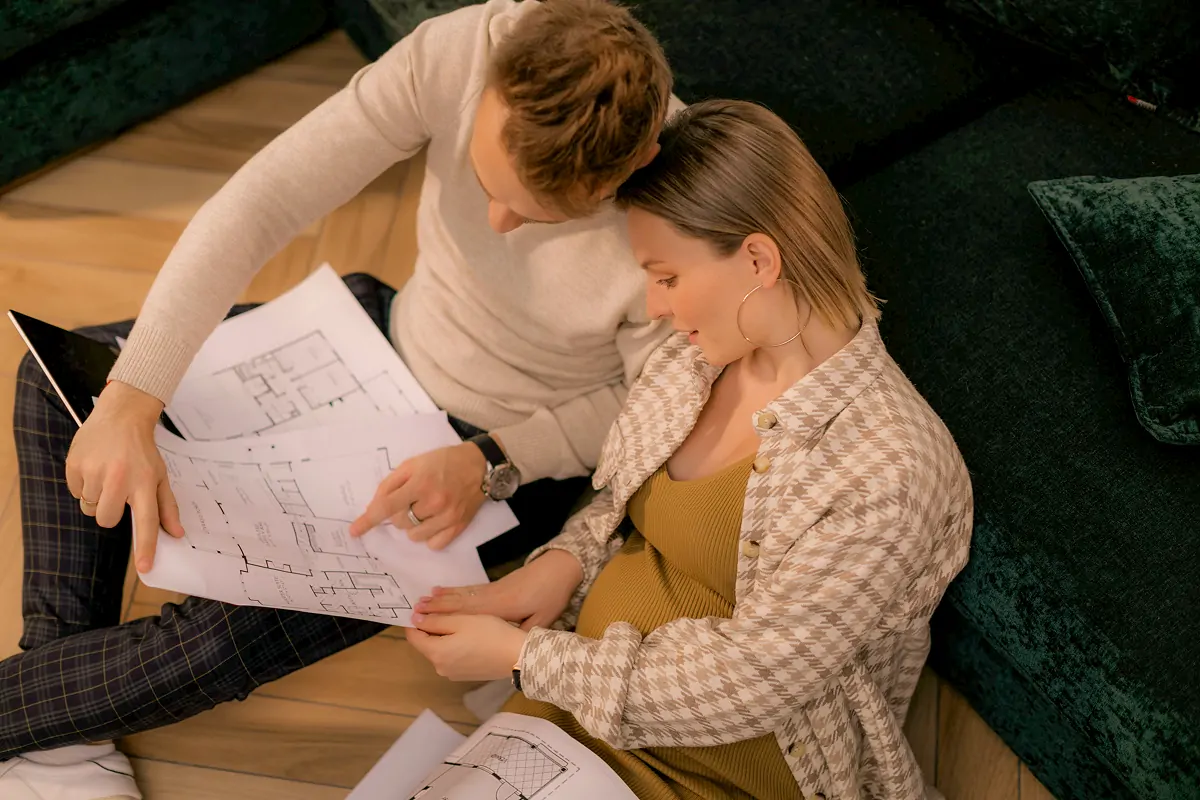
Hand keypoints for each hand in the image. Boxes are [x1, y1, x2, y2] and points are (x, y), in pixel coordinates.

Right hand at [65, 380, 184, 572]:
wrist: (121, 417)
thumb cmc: (142, 451)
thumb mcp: (160, 476)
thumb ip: (167, 506)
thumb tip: (176, 534)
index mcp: (144, 483)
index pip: (147, 521)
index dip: (146, 546)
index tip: (146, 567)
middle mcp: (119, 479)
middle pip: (107, 520)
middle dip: (111, 512)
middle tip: (118, 493)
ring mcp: (95, 472)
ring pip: (89, 508)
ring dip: (97, 498)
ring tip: (107, 475)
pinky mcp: (74, 465)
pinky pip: (75, 493)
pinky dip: (83, 486)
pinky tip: (94, 468)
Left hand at [349, 442, 487, 548]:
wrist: (479, 466)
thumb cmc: (443, 462)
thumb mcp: (413, 463)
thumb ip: (391, 484)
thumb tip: (374, 507)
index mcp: (420, 483)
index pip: (387, 506)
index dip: (368, 520)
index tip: (355, 531)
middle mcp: (434, 502)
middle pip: (400, 522)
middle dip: (400, 512)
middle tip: (412, 499)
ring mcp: (447, 517)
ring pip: (414, 535)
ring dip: (414, 525)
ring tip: (425, 509)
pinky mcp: (458, 527)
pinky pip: (433, 544)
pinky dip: (429, 536)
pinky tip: (435, 521)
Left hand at [408, 613, 526, 680]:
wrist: (517, 656)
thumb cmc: (489, 634)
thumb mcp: (461, 621)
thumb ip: (435, 621)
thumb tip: (415, 620)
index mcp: (436, 653)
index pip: (413, 637)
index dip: (414, 621)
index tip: (422, 608)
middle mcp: (440, 668)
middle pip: (426, 645)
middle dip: (430, 628)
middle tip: (445, 612)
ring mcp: (453, 674)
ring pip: (440, 651)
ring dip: (443, 637)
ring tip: (460, 623)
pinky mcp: (465, 675)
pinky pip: (452, 658)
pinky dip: (454, 647)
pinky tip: (469, 638)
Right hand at [415, 548, 582, 629]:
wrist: (558, 569)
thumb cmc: (551, 596)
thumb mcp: (541, 620)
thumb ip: (521, 633)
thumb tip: (505, 646)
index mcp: (501, 608)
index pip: (468, 615)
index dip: (446, 618)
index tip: (426, 620)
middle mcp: (491, 597)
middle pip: (459, 604)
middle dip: (436, 608)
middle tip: (414, 611)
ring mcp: (491, 589)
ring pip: (461, 594)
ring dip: (441, 598)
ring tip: (421, 601)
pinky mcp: (494, 585)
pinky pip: (469, 588)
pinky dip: (454, 590)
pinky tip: (441, 590)